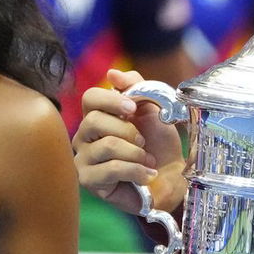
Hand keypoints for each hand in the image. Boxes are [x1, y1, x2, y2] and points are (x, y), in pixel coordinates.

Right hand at [72, 68, 184, 215]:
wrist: (170, 178)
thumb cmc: (158, 144)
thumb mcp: (152, 109)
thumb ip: (135, 87)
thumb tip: (112, 74)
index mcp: (97, 115)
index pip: (89, 98)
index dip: (111, 100)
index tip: (133, 109)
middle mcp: (84, 135)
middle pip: (94, 121)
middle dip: (128, 130)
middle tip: (143, 141)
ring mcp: (83, 158)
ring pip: (106, 145)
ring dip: (136, 153)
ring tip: (148, 160)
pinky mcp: (88, 180)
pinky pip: (112, 168)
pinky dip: (136, 170)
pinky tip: (146, 175)